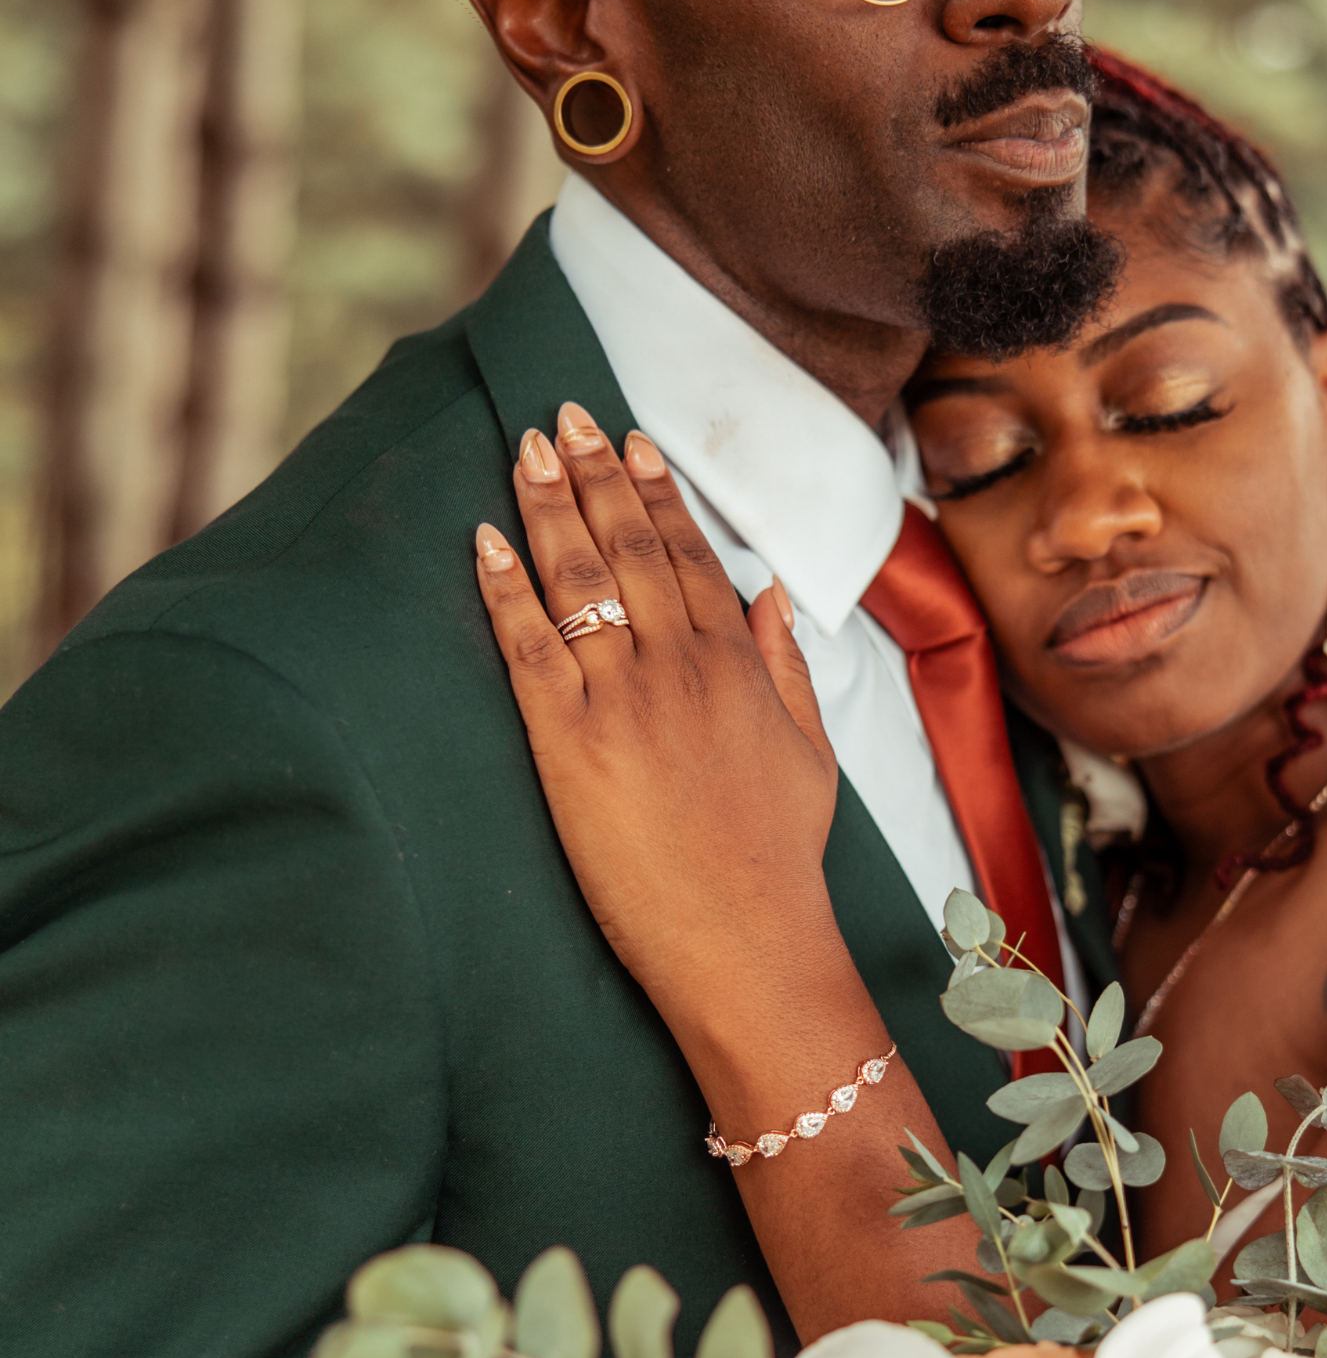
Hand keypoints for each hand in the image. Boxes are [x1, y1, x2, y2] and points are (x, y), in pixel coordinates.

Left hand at [472, 401, 840, 1005]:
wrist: (749, 940)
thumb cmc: (779, 855)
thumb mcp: (809, 750)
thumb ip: (786, 666)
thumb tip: (768, 594)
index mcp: (737, 663)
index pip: (691, 554)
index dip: (658, 493)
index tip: (634, 442)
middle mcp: (680, 665)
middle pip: (630, 546)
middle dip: (596, 474)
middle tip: (566, 416)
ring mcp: (624, 698)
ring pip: (579, 578)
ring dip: (548, 505)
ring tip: (527, 449)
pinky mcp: (570, 742)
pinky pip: (528, 645)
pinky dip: (505, 587)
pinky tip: (485, 538)